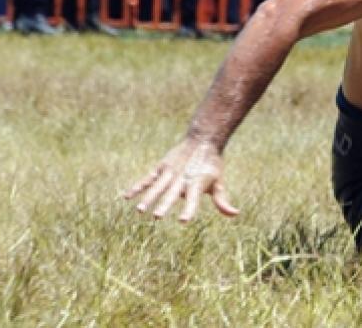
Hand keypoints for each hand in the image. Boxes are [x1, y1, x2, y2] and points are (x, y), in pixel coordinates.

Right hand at [123, 138, 239, 221]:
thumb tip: (235, 214)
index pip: (193, 199)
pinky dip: (137, 187)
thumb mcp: (219, 182)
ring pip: (157, 187)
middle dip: (164, 205)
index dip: (189, 209)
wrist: (203, 140)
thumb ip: (222, 200)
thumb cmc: (211, 165)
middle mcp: (182, 178)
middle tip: (157, 217)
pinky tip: (126, 197)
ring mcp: (170, 172)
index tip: (183, 221)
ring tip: (140, 210)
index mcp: (196, 183)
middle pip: (172, 193)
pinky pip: (147, 179)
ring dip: (148, 198)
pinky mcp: (161, 168)